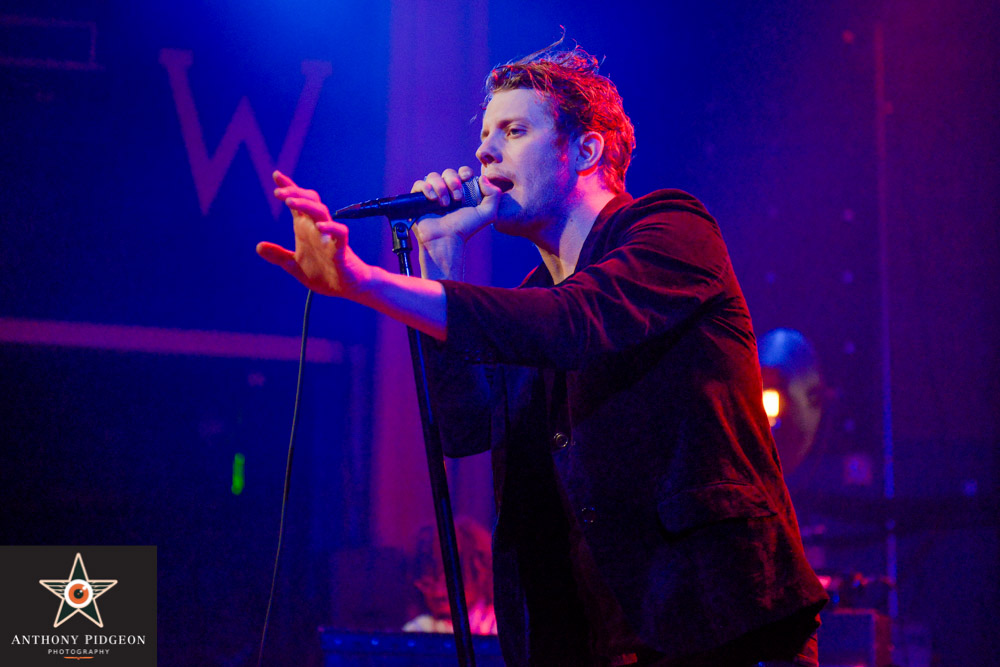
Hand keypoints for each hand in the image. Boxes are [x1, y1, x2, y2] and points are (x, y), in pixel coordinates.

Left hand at [257, 170, 373, 298]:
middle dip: (294, 193)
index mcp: (306, 229)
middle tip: (278, 192)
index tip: (276, 175)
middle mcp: (318, 228)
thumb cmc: (324, 274)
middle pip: (309, 202)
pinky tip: (319, 227)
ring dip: (306, 205)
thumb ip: (278, 256)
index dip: (289, 188)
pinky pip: (339, 233)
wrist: (347, 288)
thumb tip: (258, 246)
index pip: (297, 203)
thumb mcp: (294, 266)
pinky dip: (330, 228)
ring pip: (321, 212)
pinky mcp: (341, 249)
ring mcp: (330, 237)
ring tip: (290, 202)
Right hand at [409, 166, 503, 246]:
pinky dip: (426, 188)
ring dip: (440, 187)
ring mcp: (431, 195)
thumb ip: (494, 195)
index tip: (466, 179)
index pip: (462, 172)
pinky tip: (432, 199)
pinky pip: (419, 184)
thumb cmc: (464, 229)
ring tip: (444, 204)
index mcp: (461, 192)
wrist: (446, 240)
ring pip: (433, 176)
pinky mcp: (418, 199)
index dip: (464, 172)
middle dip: (453, 181)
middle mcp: (446, 191)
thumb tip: (483, 178)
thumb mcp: (487, 214)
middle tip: (457, 198)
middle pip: (448, 172)